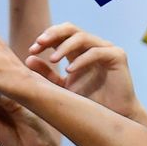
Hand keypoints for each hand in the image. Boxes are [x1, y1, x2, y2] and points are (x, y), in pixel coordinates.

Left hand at [28, 23, 146, 124]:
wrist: (113, 117)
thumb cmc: (89, 102)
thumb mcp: (62, 87)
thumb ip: (47, 73)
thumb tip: (28, 58)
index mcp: (79, 50)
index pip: (60, 34)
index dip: (45, 38)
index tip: (32, 50)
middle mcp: (92, 45)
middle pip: (70, 29)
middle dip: (53, 34)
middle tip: (39, 43)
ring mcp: (105, 48)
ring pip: (82, 37)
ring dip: (64, 46)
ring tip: (52, 60)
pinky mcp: (117, 55)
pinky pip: (96, 52)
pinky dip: (81, 60)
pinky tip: (69, 71)